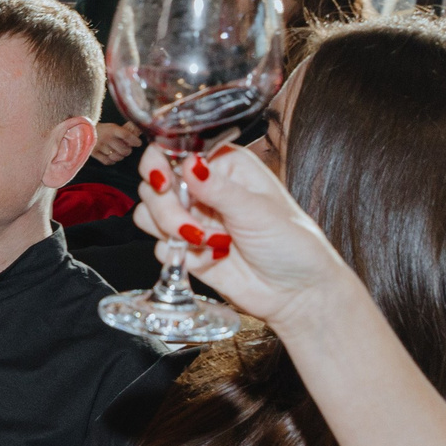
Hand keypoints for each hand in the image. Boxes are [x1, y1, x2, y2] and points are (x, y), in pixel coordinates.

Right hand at [89, 122, 144, 165]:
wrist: (84, 130)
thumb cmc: (103, 130)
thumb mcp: (113, 127)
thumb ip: (125, 132)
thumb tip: (138, 133)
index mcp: (112, 129)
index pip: (127, 136)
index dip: (135, 141)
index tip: (138, 143)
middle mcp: (107, 138)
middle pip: (124, 150)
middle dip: (128, 151)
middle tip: (126, 149)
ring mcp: (100, 146)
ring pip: (117, 157)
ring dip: (120, 156)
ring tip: (118, 153)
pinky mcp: (94, 153)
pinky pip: (108, 161)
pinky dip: (112, 161)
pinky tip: (111, 156)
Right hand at [131, 144, 359, 335]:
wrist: (296, 294)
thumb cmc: (292, 246)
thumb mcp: (258, 211)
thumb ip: (219, 189)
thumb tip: (189, 163)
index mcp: (224, 166)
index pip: (175, 151)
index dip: (159, 163)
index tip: (162, 182)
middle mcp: (203, 189)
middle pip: (153, 185)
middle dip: (167, 210)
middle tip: (194, 229)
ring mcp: (192, 219)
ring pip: (148, 215)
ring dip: (171, 231)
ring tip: (205, 243)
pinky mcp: (185, 249)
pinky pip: (158, 247)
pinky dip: (181, 256)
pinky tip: (212, 259)